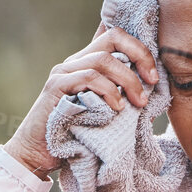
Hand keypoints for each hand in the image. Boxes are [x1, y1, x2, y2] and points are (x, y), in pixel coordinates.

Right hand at [3, 20, 160, 176]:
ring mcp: (63, 73)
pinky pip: (87, 78)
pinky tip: (116, 108)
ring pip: (103, 59)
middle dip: (140, 55)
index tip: (154, 75)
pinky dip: (108, 90)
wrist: (37, 155)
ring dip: (127, 80)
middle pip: (113, 38)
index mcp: (86, 64)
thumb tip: (150, 88)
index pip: (115, 36)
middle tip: (152, 82)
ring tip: (138, 103)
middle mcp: (74, 63)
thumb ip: (120, 95)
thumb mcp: (104, 112)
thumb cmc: (74, 137)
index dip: (139, 47)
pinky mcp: (55, 87)